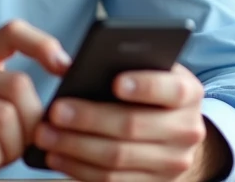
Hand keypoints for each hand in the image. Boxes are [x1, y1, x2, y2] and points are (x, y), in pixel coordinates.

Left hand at [32, 62, 229, 181]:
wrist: (175, 132)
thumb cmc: (150, 91)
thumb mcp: (148, 70)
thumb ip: (120, 64)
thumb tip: (68, 65)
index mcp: (189, 93)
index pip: (173, 89)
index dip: (145, 86)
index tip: (115, 82)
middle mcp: (188, 130)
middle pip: (134, 125)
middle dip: (89, 118)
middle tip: (55, 111)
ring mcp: (174, 163)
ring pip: (118, 157)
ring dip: (76, 147)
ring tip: (45, 135)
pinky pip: (112, 181)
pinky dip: (79, 169)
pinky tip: (57, 156)